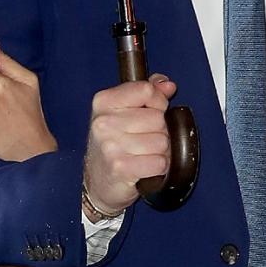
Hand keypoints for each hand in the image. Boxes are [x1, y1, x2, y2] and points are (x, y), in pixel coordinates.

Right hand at [83, 74, 175, 215]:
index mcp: (103, 102)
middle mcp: (103, 122)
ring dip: (160, 151)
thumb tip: (168, 84)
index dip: (157, 102)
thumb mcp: (124, 112)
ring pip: (162, 141)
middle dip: (159, 131)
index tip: (151, 111)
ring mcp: (110, 146)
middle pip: (157, 118)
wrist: (97, 182)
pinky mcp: (120, 168)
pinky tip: (144, 167)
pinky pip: (159, 162)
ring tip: (143, 154)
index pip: (146, 90)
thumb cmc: (113, 145)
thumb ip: (148, 93)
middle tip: (143, 140)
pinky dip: (158, 167)